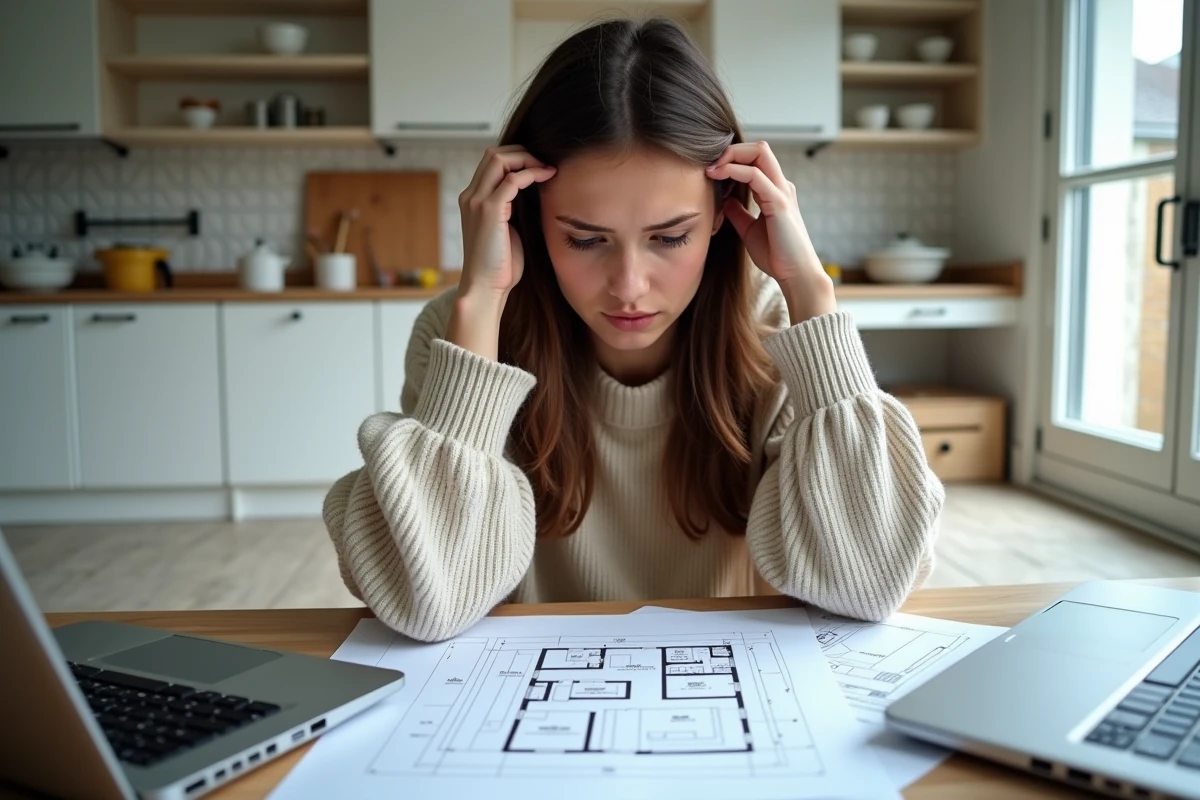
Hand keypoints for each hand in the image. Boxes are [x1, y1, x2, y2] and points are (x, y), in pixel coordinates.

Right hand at [451, 146, 555, 358]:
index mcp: (473, 200)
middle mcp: (471, 196)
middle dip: (522, 153)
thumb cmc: (500, 266)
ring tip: (547, 168)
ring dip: (527, 159)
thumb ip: (513, 210)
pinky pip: (512, 179)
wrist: (486, 288)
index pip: (491, 163)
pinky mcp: (489, 210)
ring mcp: (477, 202)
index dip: (516, 158)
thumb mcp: (507, 231)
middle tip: (545, 163)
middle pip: (493, 154)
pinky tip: (548, 177)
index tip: (539, 166)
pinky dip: (531, 173)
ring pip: (499, 159)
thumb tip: (534, 195)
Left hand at [706, 142, 835, 322]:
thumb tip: (724, 200)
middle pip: (759, 148)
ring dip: (731, 155)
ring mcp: (781, 191)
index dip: (733, 158)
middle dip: (732, 149)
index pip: (755, 159)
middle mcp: (780, 186)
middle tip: (709, 163)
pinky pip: (755, 175)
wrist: (795, 274)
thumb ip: (738, 213)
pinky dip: (734, 170)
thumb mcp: (749, 230)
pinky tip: (718, 175)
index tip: (710, 170)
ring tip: (711, 168)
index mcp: (774, 190)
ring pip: (759, 152)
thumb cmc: (777, 255)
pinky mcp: (779, 202)